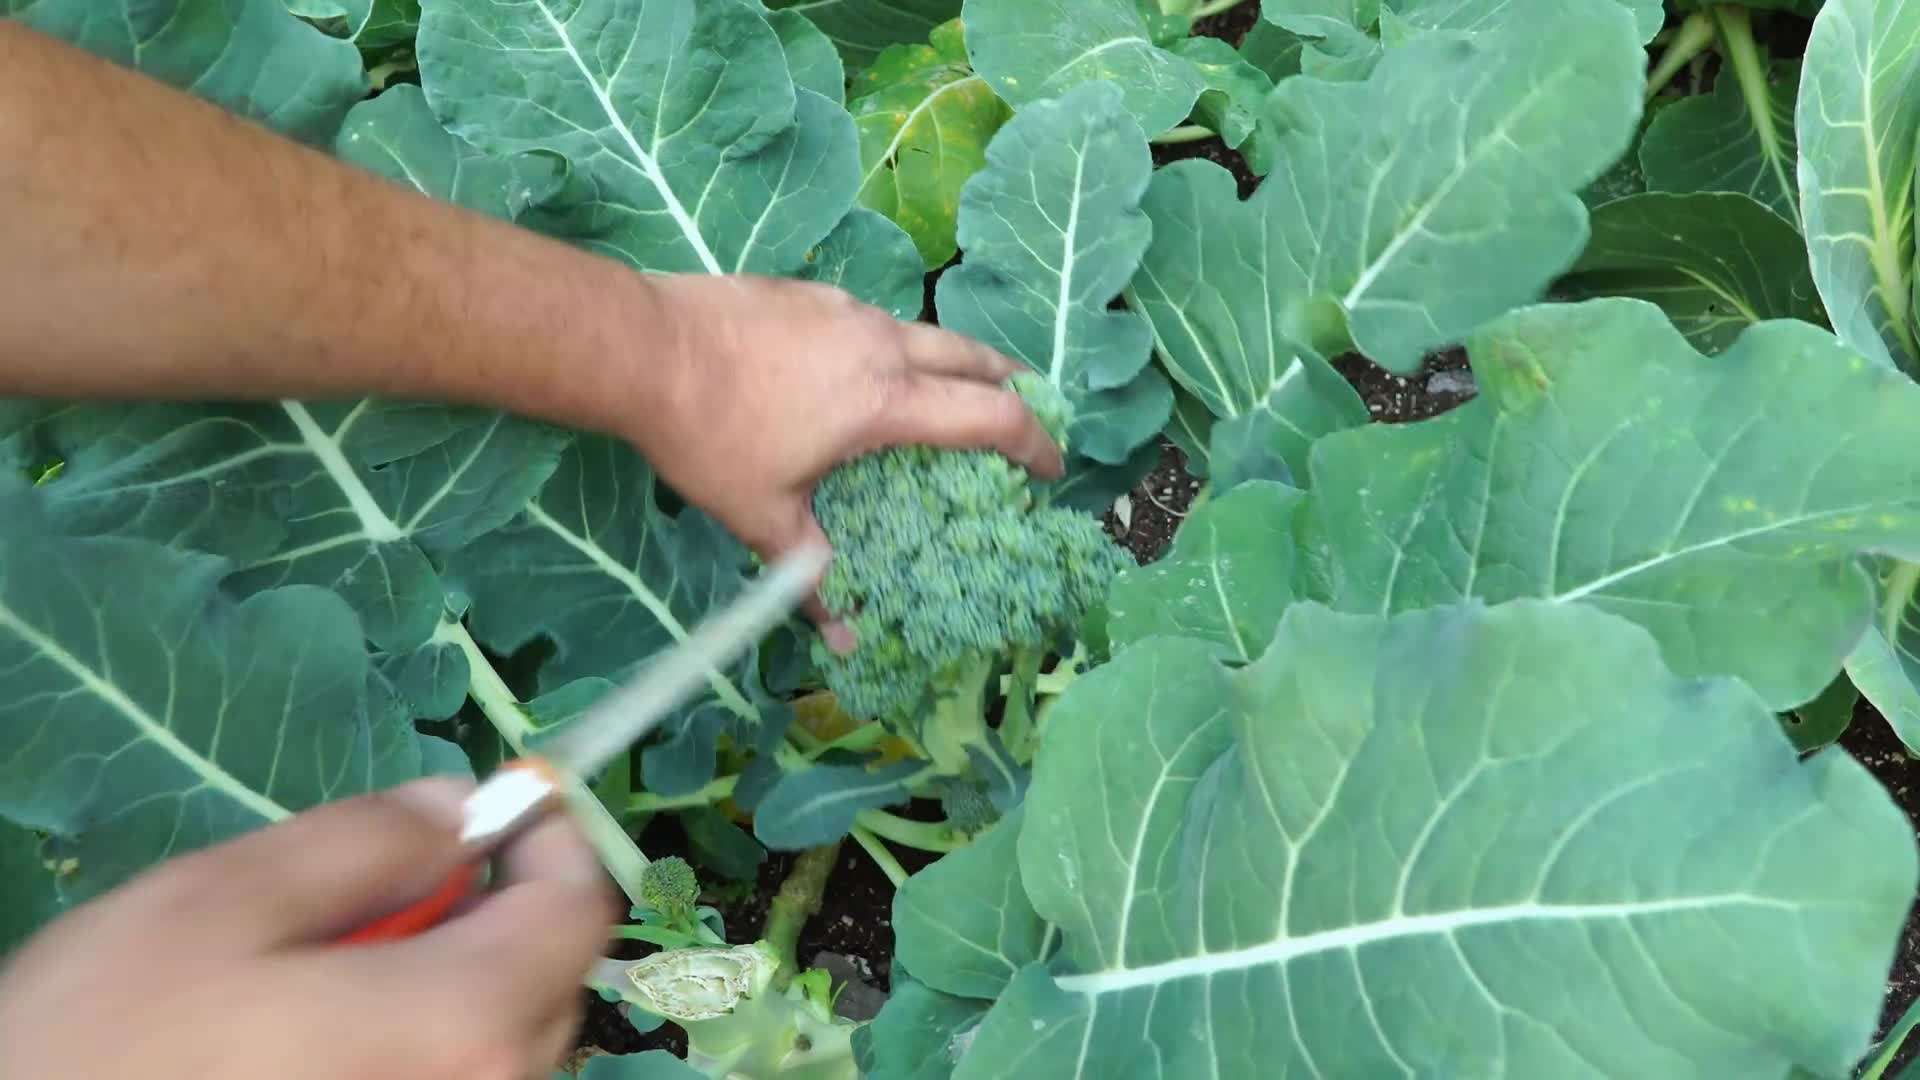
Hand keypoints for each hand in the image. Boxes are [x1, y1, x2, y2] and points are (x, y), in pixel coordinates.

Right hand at [0, 779, 614, 1079]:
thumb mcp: (218, 905)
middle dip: (497, 911)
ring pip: (501, 1041)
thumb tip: (458, 808)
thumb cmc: (108, 1047)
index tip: (504, 806)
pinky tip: (325, 1037)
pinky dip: (423, 1043)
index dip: (551, 840)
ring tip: (340, 965)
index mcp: (462, 1022)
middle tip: (401, 879)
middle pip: (549, 981)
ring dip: (455, 981)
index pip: (578, 911)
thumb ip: (364, 842)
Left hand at [620, 275, 1064, 640]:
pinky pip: (876, 319)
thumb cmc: (707, 434)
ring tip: (954, 391)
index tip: (1052, 468)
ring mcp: (846, 308)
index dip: (1034, 443)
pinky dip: (898, 345)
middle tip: (1029, 412)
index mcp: (884, 400)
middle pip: (976, 357)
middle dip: (1013, 385)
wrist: (641, 346)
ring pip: (926, 331)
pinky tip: (868, 367)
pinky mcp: (812, 290)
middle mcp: (880, 344)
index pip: (990, 416)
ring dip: (955, 362)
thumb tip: (846, 642)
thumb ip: (811, 577)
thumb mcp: (761, 515)